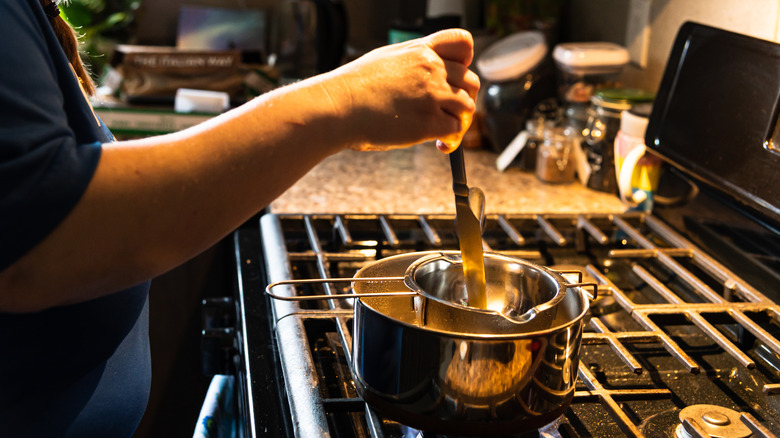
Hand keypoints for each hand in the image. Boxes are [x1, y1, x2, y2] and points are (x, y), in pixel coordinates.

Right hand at [323, 29, 479, 151]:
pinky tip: (437, 144)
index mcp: (421, 50)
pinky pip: (456, 130)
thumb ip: (414, 61)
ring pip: (467, 107)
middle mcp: (431, 69)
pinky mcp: (428, 122)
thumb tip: (429, 75)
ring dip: (459, 121)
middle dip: (463, 99)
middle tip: (448, 113)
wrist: (339, 107)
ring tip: (442, 131)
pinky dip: (451, 140)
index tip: (455, 77)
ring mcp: (432, 95)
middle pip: (471, 81)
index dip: (466, 62)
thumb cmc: (355, 87)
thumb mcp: (387, 58)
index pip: (464, 44)